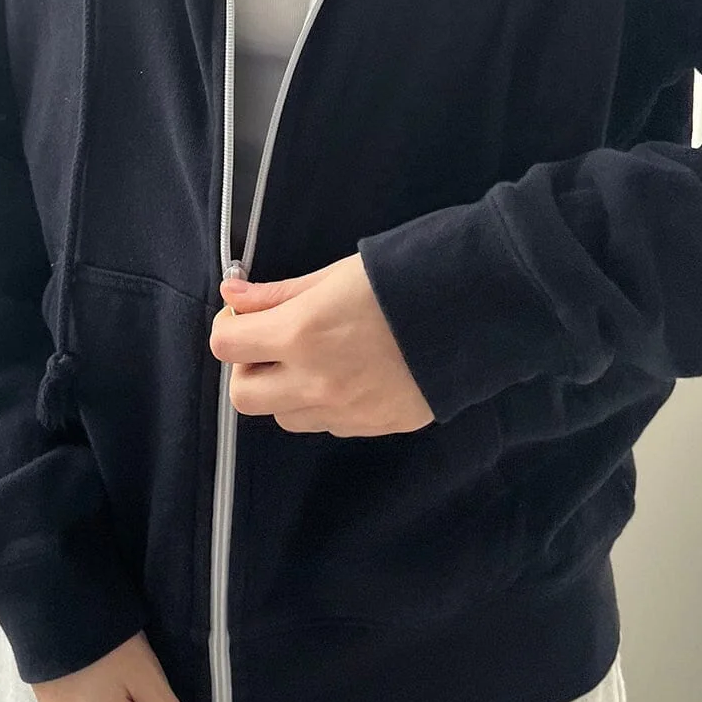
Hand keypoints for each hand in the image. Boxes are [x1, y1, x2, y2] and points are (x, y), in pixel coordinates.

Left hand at [209, 252, 434, 436]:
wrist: (475, 310)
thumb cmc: (403, 278)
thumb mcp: (334, 275)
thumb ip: (278, 294)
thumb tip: (233, 296)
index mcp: (301, 333)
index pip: (225, 346)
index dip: (229, 329)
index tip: (246, 318)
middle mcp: (316, 381)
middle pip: (244, 397)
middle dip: (249, 370)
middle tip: (273, 345)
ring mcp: (345, 411)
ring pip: (284, 417)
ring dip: (285, 392)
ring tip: (316, 361)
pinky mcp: (375, 426)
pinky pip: (326, 425)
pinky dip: (323, 405)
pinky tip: (349, 375)